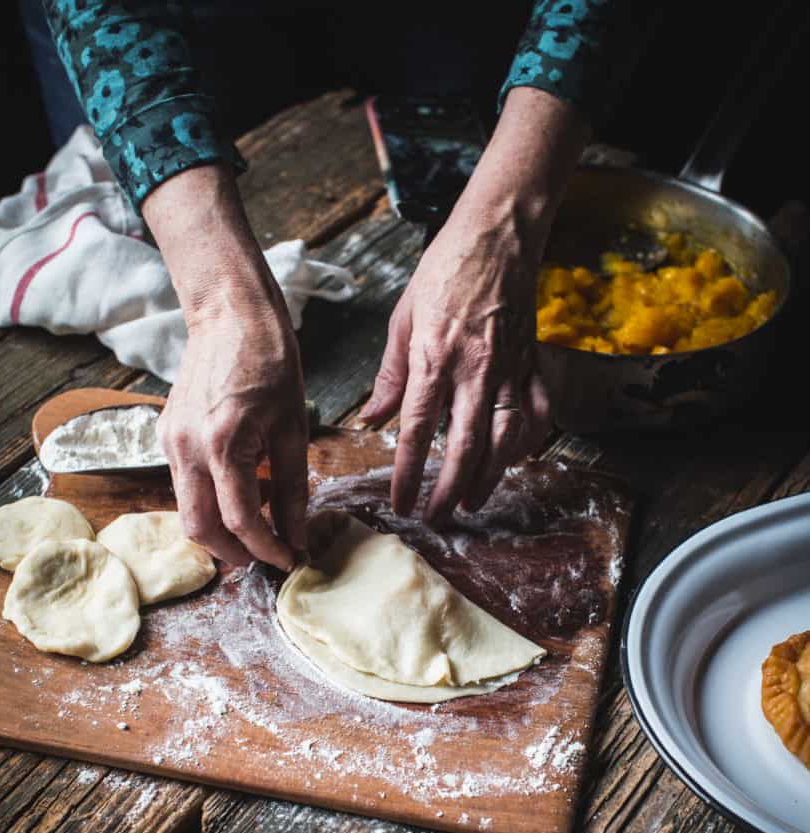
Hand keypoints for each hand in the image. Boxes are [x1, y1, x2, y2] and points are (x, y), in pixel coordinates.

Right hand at [144, 165, 306, 569]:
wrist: (230, 313)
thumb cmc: (270, 360)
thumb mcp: (295, 426)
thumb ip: (293, 486)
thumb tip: (299, 533)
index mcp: (223, 443)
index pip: (240, 521)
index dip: (268, 549)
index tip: (292, 560)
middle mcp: (186, 447)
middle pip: (199, 528)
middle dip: (234, 553)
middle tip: (269, 557)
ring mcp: (169, 441)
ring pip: (187, 510)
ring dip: (221, 531)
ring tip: (261, 529)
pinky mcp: (166, 434)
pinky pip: (185, 485)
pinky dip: (212, 501)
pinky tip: (243, 492)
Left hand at [362, 207, 546, 520]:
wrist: (499, 234)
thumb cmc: (445, 270)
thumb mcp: (403, 317)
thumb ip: (391, 373)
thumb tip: (373, 417)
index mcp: (435, 359)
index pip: (418, 431)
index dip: (409, 474)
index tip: (401, 504)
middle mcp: (476, 371)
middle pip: (466, 447)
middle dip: (451, 490)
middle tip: (438, 519)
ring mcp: (511, 369)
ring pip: (506, 439)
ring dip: (490, 477)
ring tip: (473, 501)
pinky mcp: (534, 363)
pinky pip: (538, 414)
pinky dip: (530, 443)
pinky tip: (516, 460)